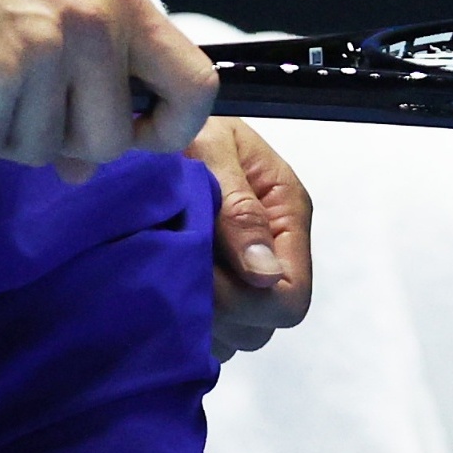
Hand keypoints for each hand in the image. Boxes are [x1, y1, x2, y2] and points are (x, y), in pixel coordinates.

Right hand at [0, 0, 216, 180]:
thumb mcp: (51, 8)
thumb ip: (85, 78)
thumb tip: (86, 169)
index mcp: (120, 2)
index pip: (195, 85)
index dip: (169, 130)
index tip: (130, 138)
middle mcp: (93, 25)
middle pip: (108, 142)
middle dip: (58, 141)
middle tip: (11, 103)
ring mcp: (45, 51)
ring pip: (38, 152)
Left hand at [190, 115, 313, 355]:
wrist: (162, 119)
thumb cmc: (190, 127)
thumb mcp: (213, 150)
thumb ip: (239, 208)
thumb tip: (265, 274)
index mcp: (287, 212)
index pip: (291, 295)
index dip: (248, 301)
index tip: (202, 275)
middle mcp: (277, 248)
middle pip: (266, 323)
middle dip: (223, 310)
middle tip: (179, 271)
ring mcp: (249, 270)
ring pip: (239, 333)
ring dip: (205, 317)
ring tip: (171, 273)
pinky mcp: (222, 283)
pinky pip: (216, 330)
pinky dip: (191, 320)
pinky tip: (168, 284)